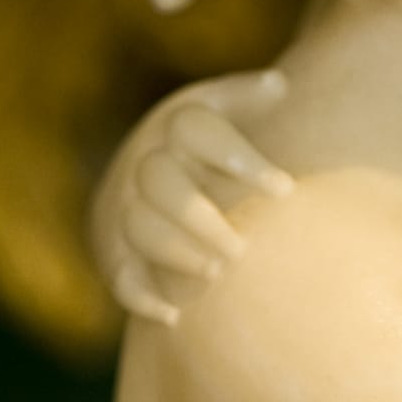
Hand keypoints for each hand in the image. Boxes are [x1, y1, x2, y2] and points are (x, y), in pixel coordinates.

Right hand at [91, 70, 293, 325]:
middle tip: (242, 249)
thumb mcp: (224, 107)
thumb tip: (278, 86)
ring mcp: (123, 204)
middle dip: (202, 219)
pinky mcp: (114, 247)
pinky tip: (174, 315)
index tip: (286, 190)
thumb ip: (248, 96)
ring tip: (219, 275)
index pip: (199, 131)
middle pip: (163, 185)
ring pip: (138, 228)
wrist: (143, 174)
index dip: (241, 159)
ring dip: (176, 254)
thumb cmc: (204, 140)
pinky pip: (118, 274)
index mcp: (178, 124)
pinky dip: (141, 296)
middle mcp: (145, 161)